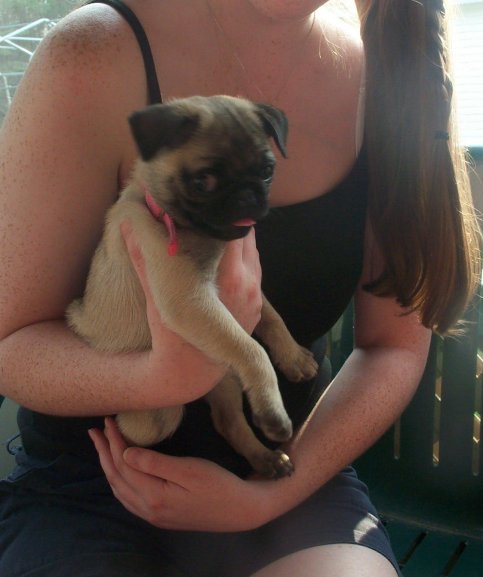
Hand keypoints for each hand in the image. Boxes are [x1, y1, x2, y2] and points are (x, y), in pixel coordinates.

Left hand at [90, 418, 272, 531]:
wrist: (240, 510)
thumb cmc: (219, 485)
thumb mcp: (190, 469)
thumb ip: (155, 463)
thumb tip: (125, 454)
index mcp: (154, 496)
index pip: (123, 464)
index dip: (113, 441)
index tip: (109, 420)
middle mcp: (149, 509)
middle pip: (117, 478)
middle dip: (104, 453)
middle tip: (96, 430)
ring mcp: (154, 515)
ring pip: (121, 490)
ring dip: (109, 466)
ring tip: (102, 447)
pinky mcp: (161, 515)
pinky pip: (129, 498)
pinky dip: (119, 481)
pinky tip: (121, 472)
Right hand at [120, 221, 262, 404]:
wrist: (191, 373)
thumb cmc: (171, 335)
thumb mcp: (157, 293)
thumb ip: (144, 255)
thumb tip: (128, 222)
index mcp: (230, 278)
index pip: (232, 229)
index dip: (217, 213)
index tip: (202, 205)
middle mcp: (249, 284)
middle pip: (246, 234)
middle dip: (225, 222)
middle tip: (205, 213)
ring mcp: (256, 295)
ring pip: (252, 249)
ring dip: (233, 239)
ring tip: (211, 229)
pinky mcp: (258, 304)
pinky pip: (253, 268)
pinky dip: (239, 257)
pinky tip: (219, 255)